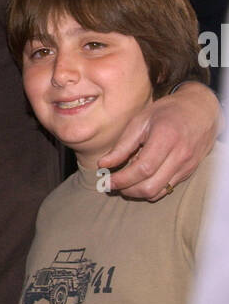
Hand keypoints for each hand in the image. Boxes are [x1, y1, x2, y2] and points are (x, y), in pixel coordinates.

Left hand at [102, 82, 219, 199]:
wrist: (201, 110)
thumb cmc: (168, 112)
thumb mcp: (141, 121)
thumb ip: (122, 145)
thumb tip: (103, 165)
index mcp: (166, 138)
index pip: (142, 169)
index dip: (122, 179)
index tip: (106, 181)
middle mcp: (180, 155)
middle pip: (150, 186)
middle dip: (127, 190)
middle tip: (112, 184)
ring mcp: (186, 166)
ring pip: (158, 192)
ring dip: (137, 192)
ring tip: (124, 182)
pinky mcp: (189, 172)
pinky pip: (167, 189)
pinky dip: (150, 189)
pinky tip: (141, 179)